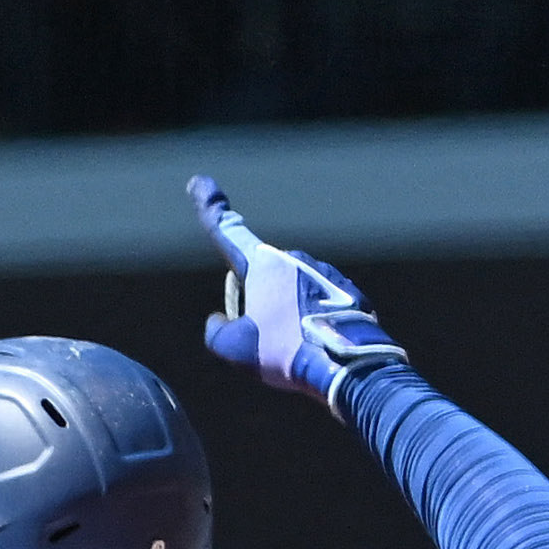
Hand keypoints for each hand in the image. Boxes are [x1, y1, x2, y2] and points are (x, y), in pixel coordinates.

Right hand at [190, 176, 403, 413]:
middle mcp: (294, 258)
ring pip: (291, 291)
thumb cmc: (284, 353)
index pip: (226, 230)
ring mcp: (325, 272)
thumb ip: (216, 330)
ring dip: (285, 315)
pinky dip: (311, 321)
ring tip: (294, 349)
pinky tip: (315, 347)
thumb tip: (219, 321)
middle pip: (259, 276)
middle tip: (262, 340)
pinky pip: (318, 303)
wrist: (346, 366)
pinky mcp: (348, 291)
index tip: (200, 182)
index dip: (209, 206)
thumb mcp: (233, 349)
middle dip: (253, 302)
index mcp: (262, 263)